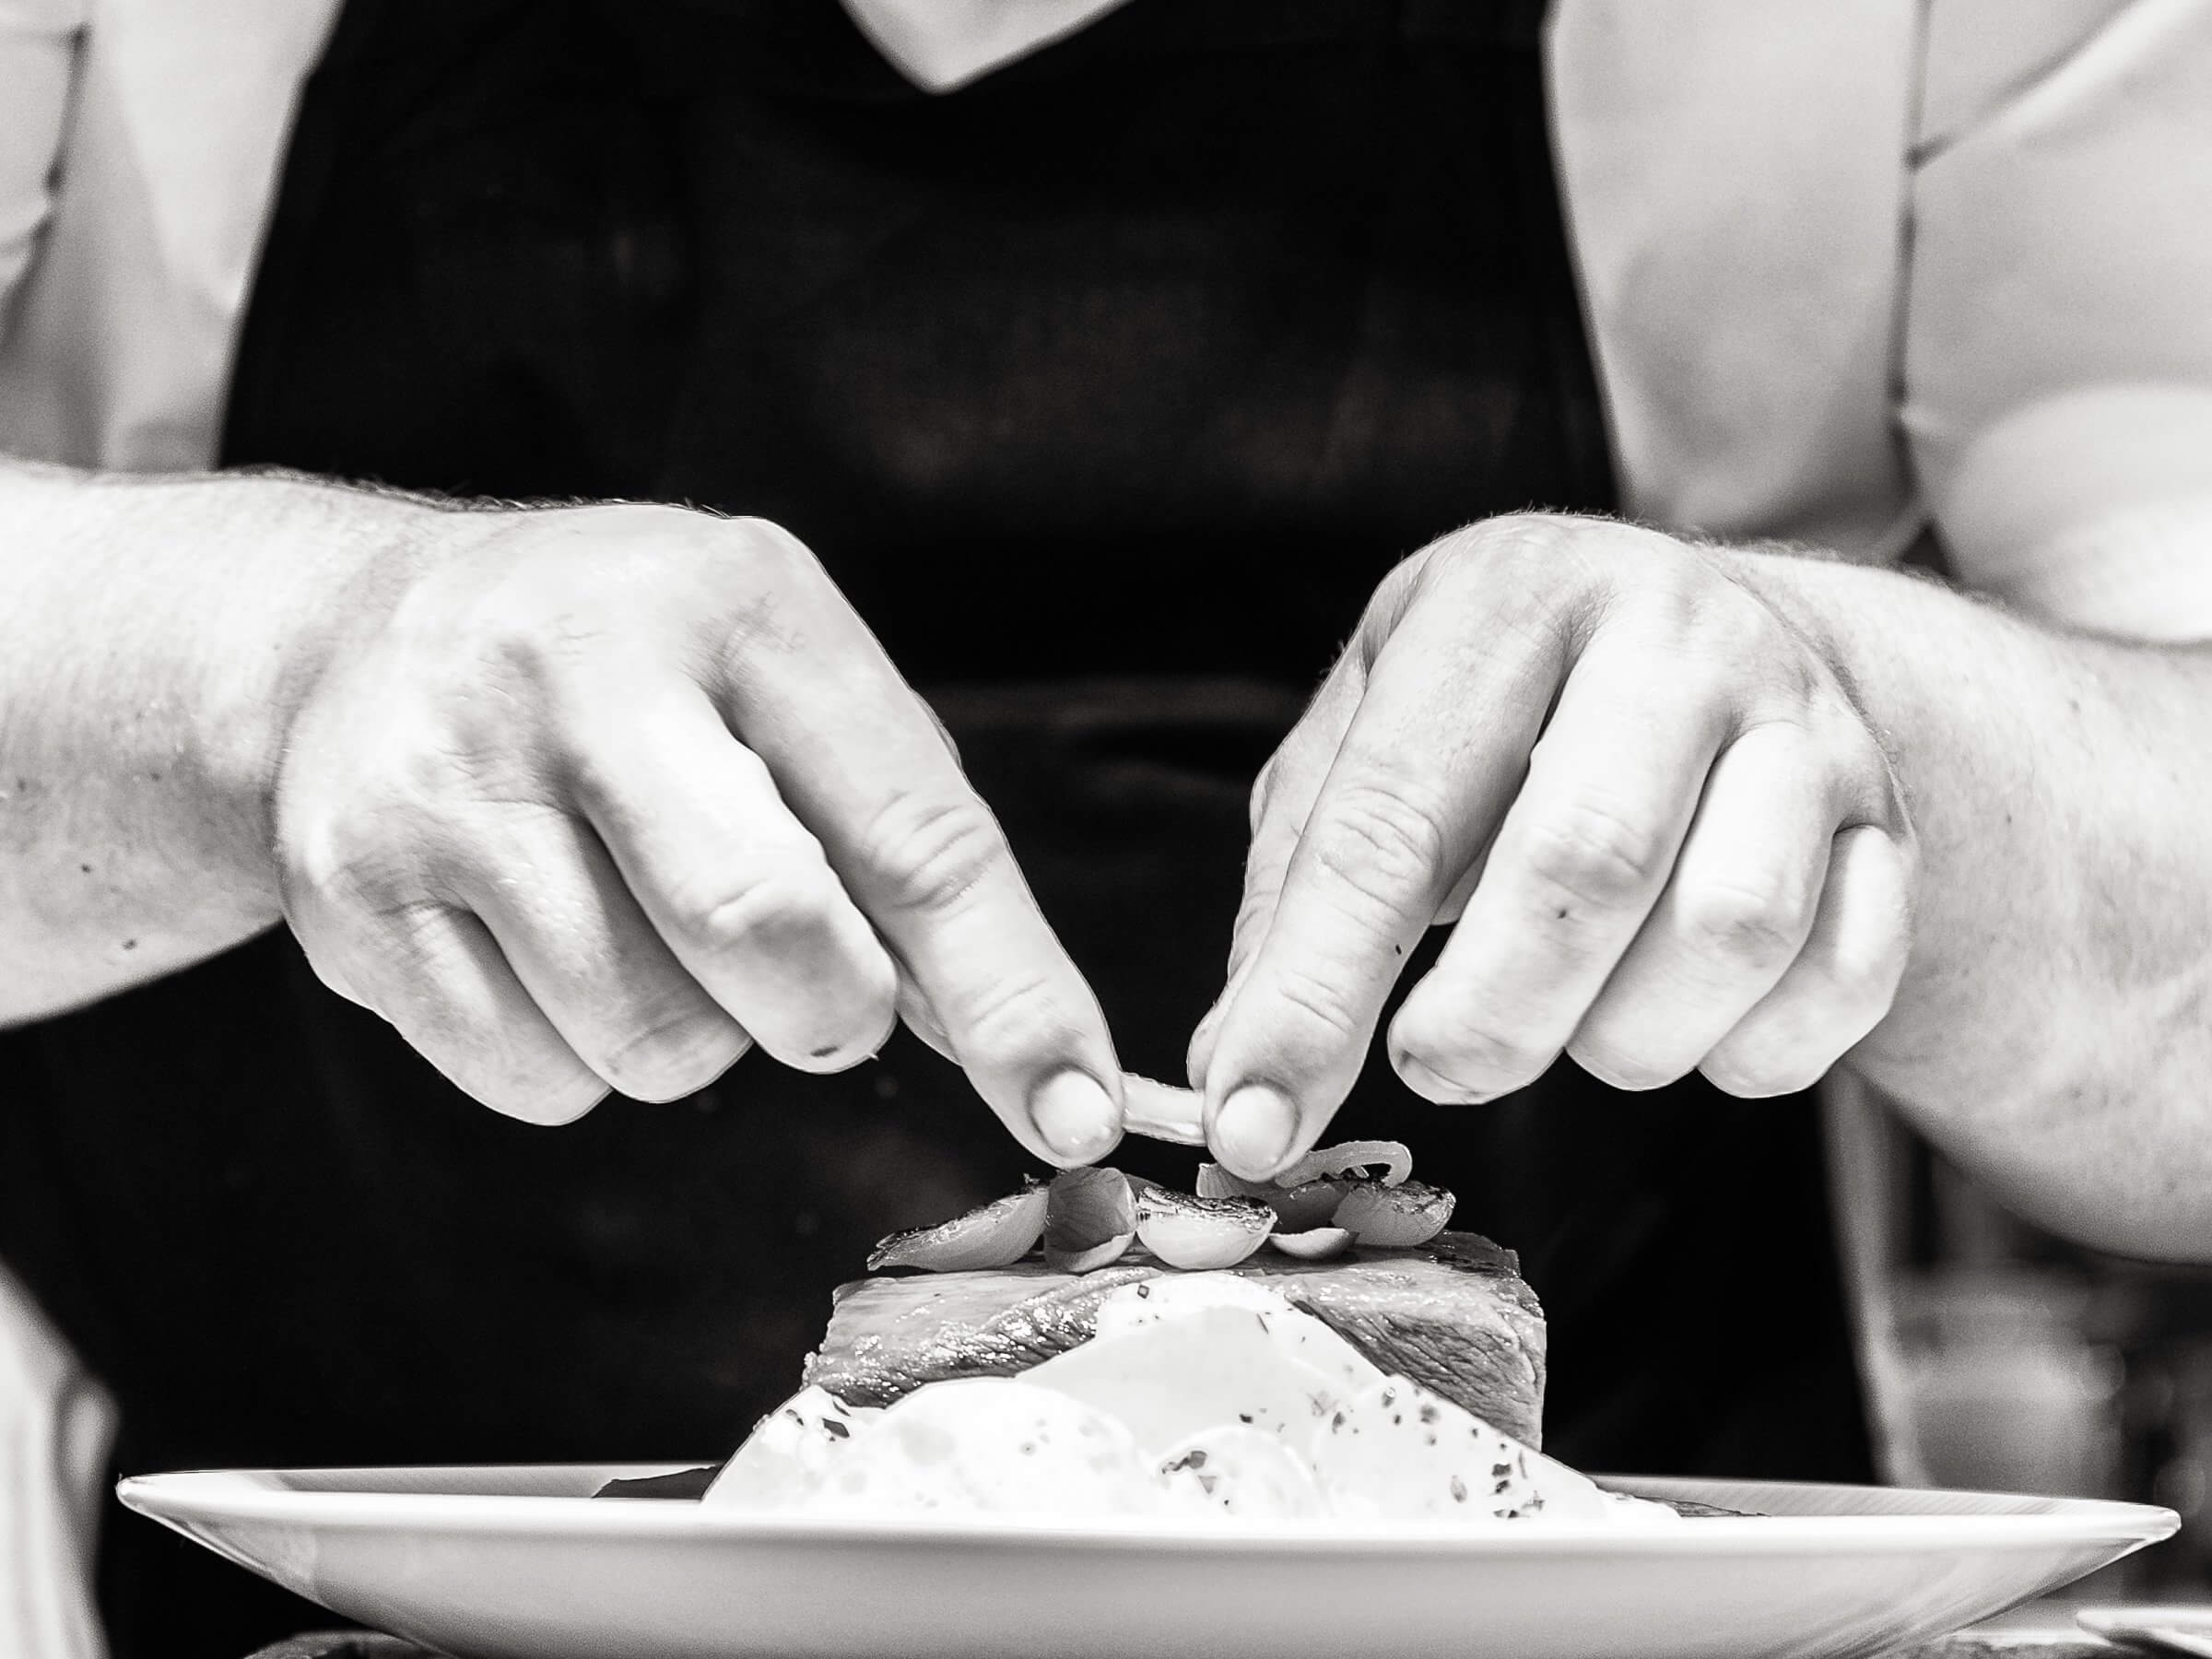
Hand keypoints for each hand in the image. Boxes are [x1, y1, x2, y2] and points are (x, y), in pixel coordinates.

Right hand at [273, 504, 1121, 1161]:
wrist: (355, 640)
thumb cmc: (635, 676)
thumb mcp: (783, 686)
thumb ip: (907, 849)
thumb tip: (1038, 1059)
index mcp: (736, 603)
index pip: (911, 831)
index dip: (1009, 989)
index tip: (1074, 1107)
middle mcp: (577, 673)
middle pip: (769, 936)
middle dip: (827, 1009)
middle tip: (804, 979)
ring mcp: (445, 786)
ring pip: (655, 1042)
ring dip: (696, 1034)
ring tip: (638, 920)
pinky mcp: (350, 900)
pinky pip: (540, 1085)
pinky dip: (581, 1058)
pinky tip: (543, 944)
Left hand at [1187, 514, 1916, 1178]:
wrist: (1726, 647)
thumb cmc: (1507, 715)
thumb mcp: (1372, 742)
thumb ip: (1297, 896)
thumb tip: (1236, 1080)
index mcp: (1507, 595)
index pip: (1394, 820)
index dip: (1314, 992)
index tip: (1250, 1123)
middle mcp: (1672, 635)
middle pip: (1585, 869)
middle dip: (1489, 1022)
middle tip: (1435, 1065)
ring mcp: (1806, 721)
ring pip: (1730, 933)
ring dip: (1625, 1038)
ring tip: (1569, 1015)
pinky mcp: (1893, 819)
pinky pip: (1842, 982)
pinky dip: (1748, 1051)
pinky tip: (1683, 1019)